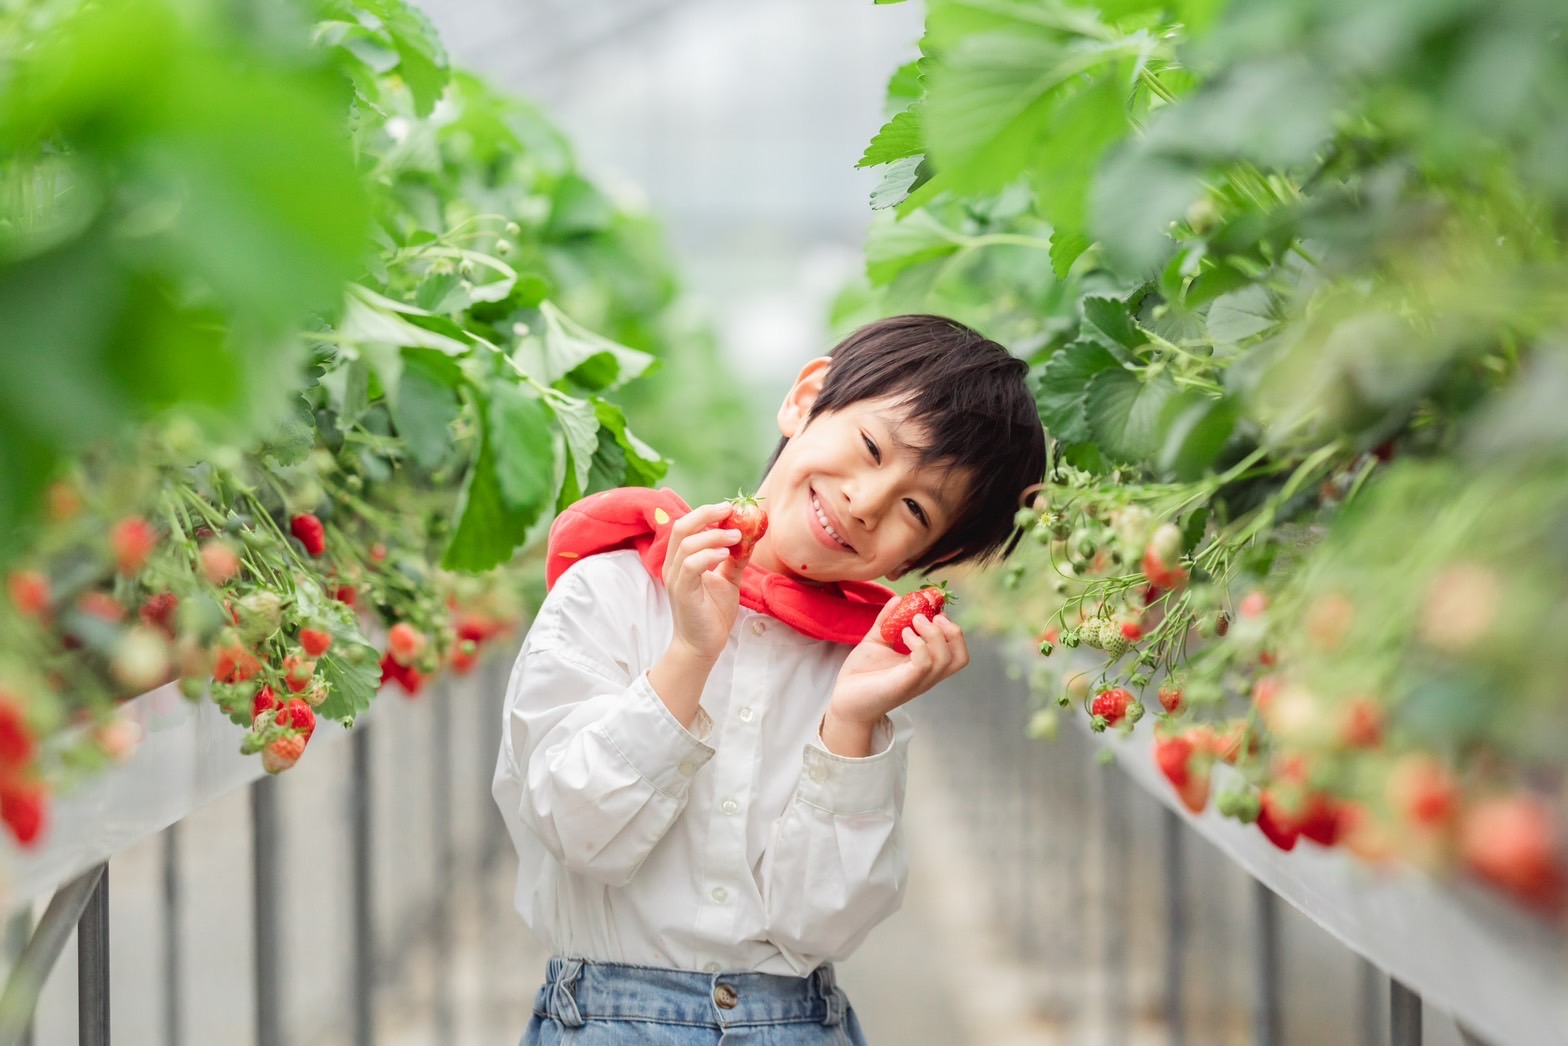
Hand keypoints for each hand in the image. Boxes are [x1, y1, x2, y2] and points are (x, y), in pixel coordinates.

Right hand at [661, 502, 747, 661]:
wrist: (703, 645)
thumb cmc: (712, 613)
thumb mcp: (727, 580)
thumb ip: (734, 559)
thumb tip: (750, 537)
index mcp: (681, 560)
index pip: (686, 526)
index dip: (706, 513)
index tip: (729, 507)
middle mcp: (674, 566)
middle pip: (681, 527)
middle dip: (706, 514)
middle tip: (730, 510)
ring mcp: (676, 579)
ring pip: (687, 543)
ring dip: (714, 535)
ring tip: (736, 537)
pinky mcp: (683, 592)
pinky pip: (690, 565)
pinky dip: (708, 554)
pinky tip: (725, 554)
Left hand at [826, 596, 969, 739]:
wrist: (844, 699)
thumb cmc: (862, 674)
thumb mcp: (877, 640)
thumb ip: (887, 620)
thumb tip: (898, 598)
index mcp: (925, 665)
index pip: (955, 650)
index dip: (951, 628)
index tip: (933, 611)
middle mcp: (926, 675)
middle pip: (960, 657)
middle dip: (953, 632)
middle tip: (932, 617)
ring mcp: (917, 680)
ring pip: (946, 659)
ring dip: (934, 634)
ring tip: (913, 621)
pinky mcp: (903, 684)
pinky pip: (924, 663)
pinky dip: (919, 644)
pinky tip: (903, 634)